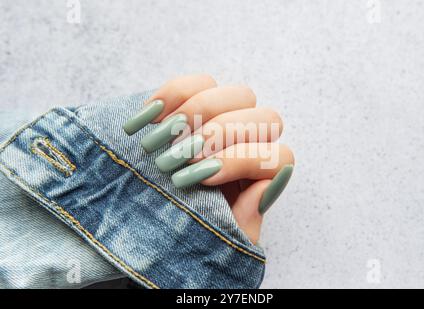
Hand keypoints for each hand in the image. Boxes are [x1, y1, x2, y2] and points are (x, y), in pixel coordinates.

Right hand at [123, 74, 294, 243]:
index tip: (203, 177)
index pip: (279, 156)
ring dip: (197, 114)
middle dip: (222, 134)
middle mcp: (248, 147)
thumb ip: (244, 222)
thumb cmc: (183, 234)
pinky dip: (172, 94)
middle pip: (266, 117)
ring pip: (237, 94)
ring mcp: (224, 122)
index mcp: (258, 180)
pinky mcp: (193, 104)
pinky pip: (196, 82)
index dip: (244, 161)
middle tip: (180, 158)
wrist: (139, 227)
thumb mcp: (213, 240)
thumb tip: (266, 185)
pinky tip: (149, 118)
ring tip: (159, 141)